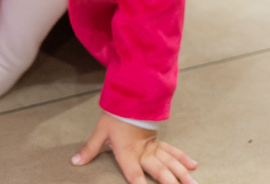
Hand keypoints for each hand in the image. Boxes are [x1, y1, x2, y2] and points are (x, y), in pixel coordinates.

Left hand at [72, 112, 196, 183]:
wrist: (130, 95)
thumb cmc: (115, 115)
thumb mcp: (100, 131)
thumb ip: (90, 149)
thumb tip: (75, 161)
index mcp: (128, 152)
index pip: (134, 174)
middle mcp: (143, 152)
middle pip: (159, 171)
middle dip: (170, 183)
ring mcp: (153, 147)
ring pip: (171, 163)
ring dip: (182, 175)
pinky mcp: (158, 141)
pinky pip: (173, 151)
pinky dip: (183, 158)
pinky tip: (194, 165)